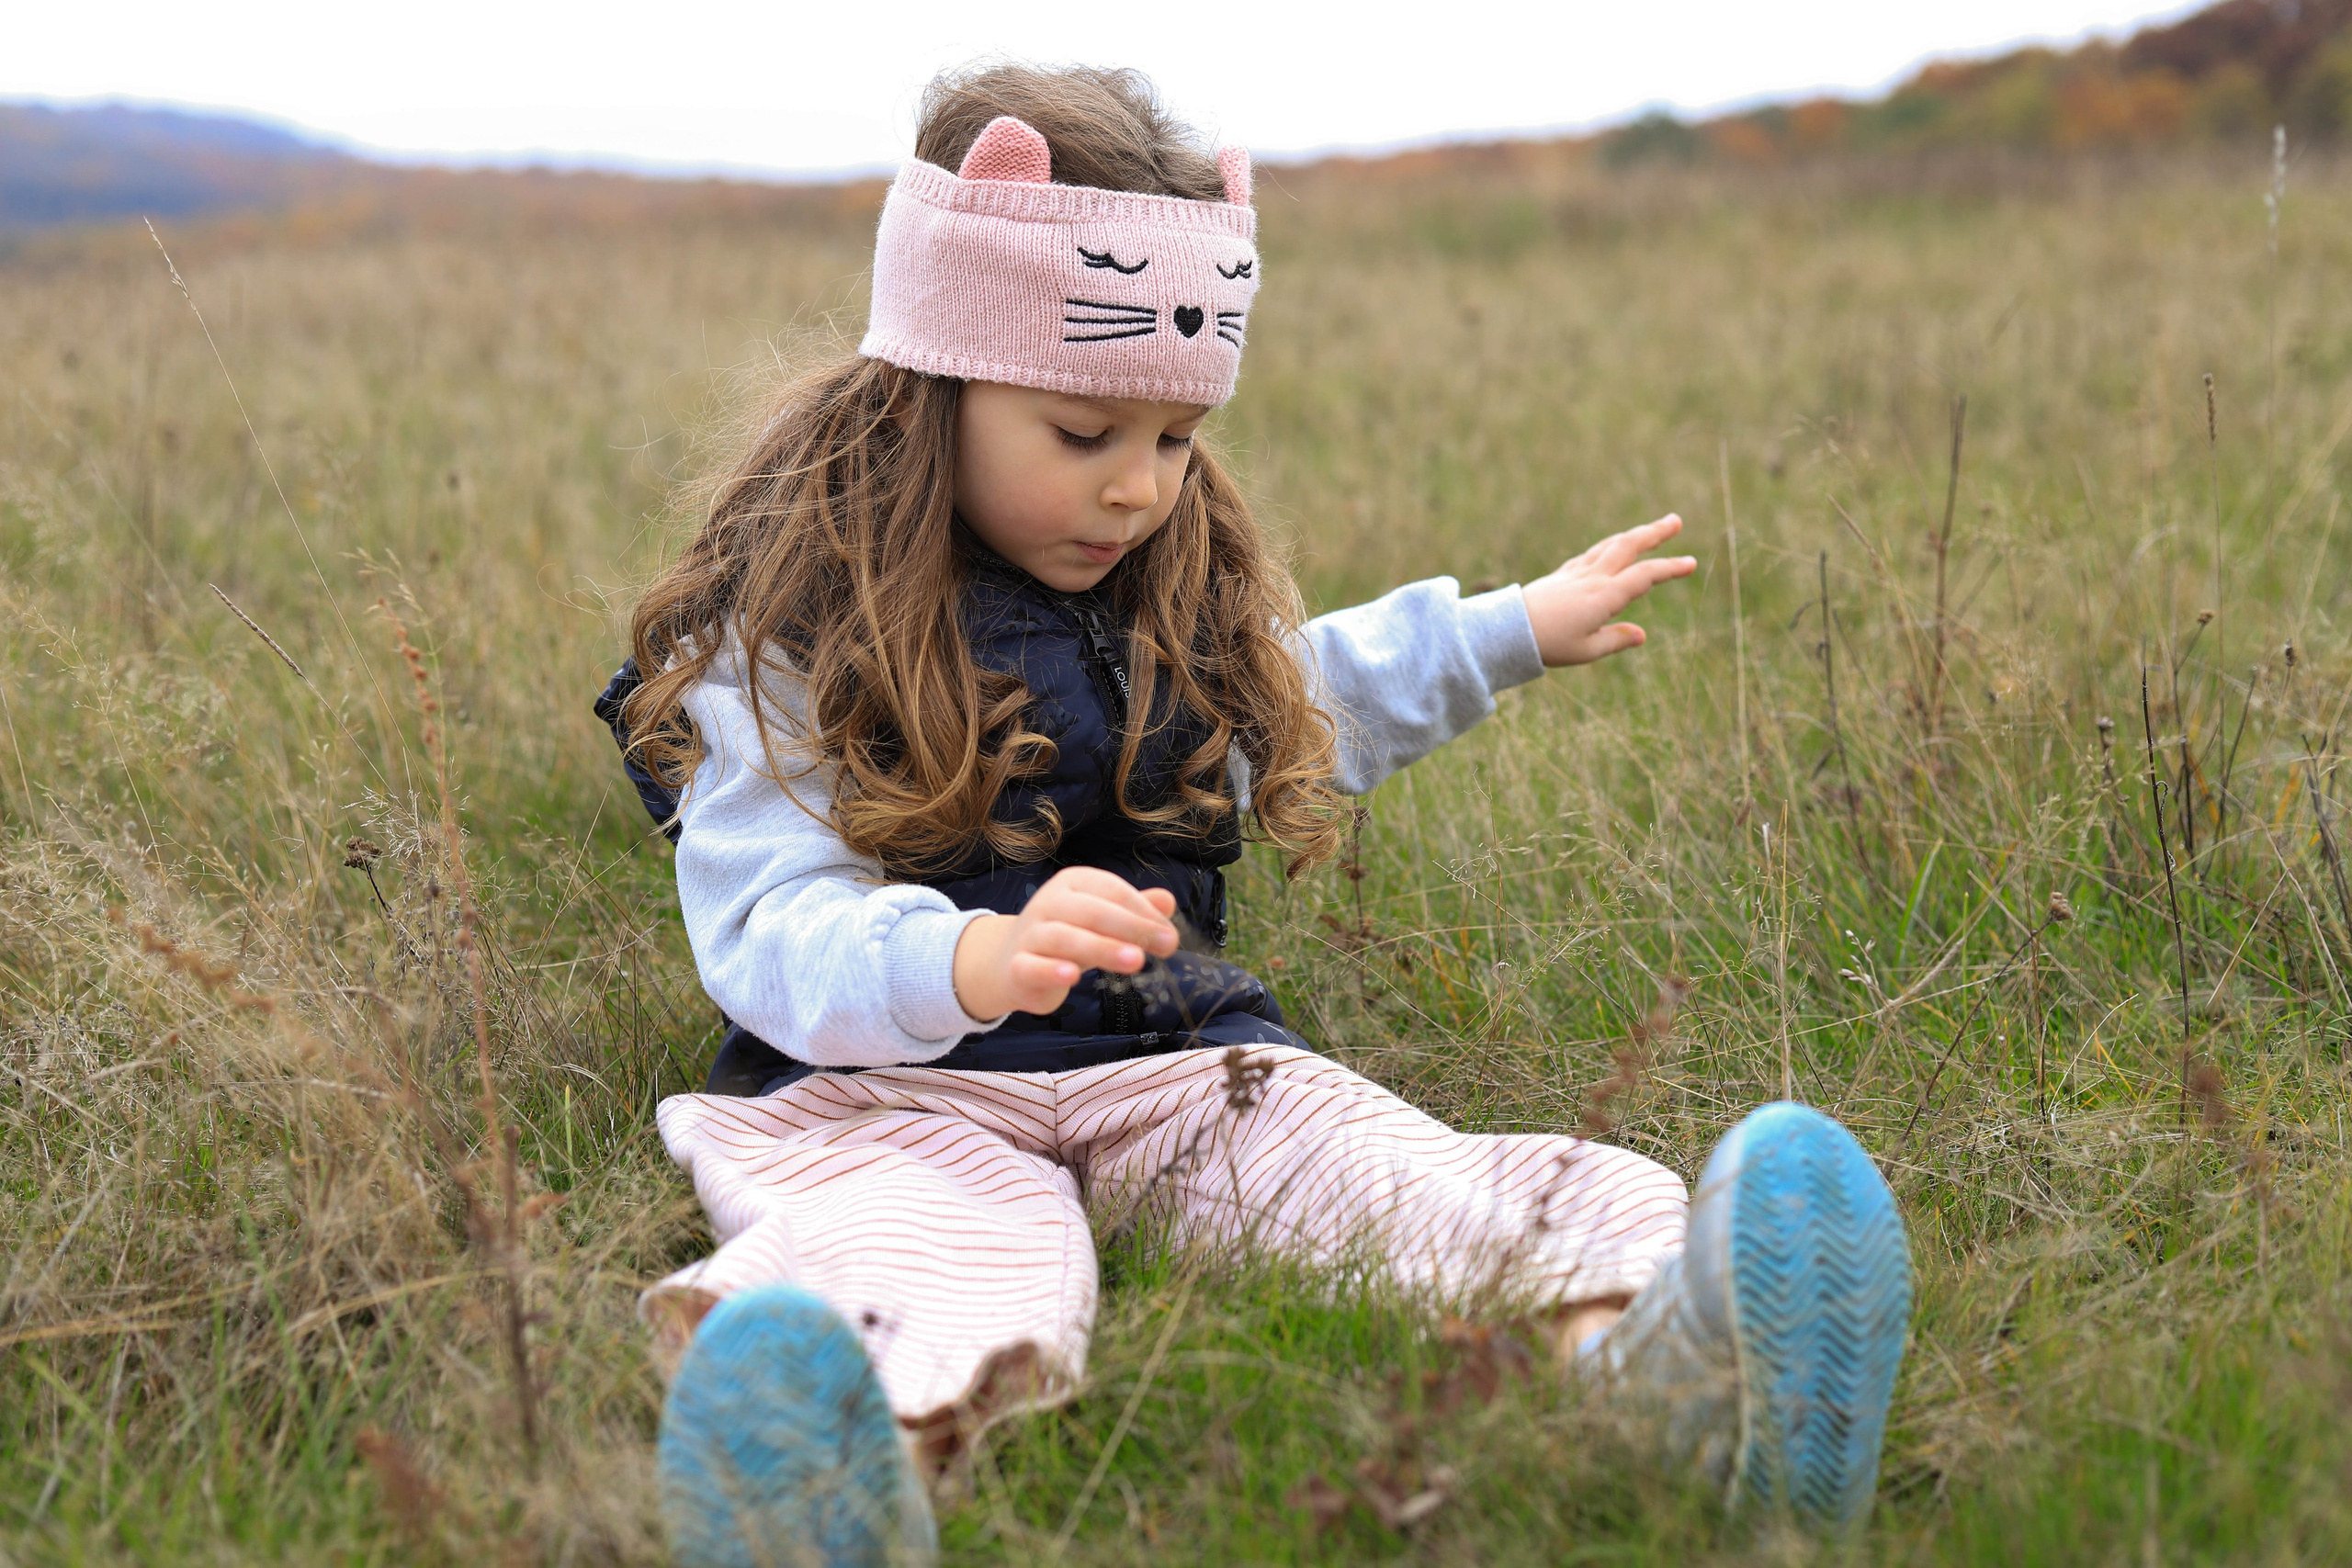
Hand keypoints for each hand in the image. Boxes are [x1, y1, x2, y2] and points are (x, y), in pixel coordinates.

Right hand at [951, 866, 1179, 1019]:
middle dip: (1132, 928)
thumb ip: (1133, 912)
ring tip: (1136, 961)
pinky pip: (1033, 966)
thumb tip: (1168, 902)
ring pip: (1066, 938)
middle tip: (1167, 945)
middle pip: (1094, 912)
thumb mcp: (1101, 921)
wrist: (1008, 962)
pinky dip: (1052, 971)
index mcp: (1073, 883)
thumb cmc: (1067, 936)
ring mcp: (1031, 934)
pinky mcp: (1017, 966)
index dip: (1144, 912)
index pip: (1113, 891)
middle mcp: (1050, 903)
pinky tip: (1073, 976)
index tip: (1170, 935)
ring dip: (1102, 948)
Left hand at [1520, 514, 1696, 665]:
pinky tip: (1610, 549)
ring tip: (1650, 530)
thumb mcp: (1586, 650)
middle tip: (1675, 521)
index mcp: (1603, 596)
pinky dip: (1607, 547)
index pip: (1644, 576)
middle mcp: (1592, 578)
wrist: (1507, 630)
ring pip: (1609, 546)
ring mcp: (1575, 572)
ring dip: (1632, 536)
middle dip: (1654, 533)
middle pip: (1627, 547)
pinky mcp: (1561, 574)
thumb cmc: (1548, 644)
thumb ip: (1616, 640)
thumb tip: (1641, 635)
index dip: (1669, 568)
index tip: (1691, 562)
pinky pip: (1590, 554)